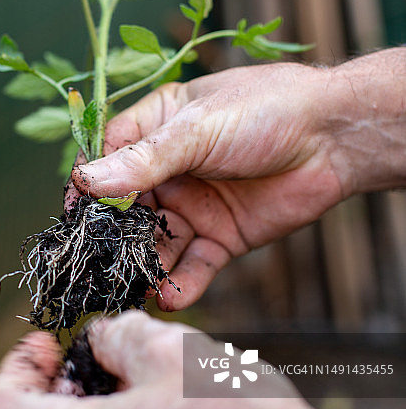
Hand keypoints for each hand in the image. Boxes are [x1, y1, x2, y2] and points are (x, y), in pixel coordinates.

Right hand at [72, 49, 405, 309]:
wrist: (334, 137)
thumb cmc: (265, 110)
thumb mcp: (198, 129)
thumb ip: (144, 160)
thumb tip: (85, 179)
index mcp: (158, 127)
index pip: (109, 157)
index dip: (90, 184)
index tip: (74, 211)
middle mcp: (170, 169)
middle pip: (127, 208)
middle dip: (111, 236)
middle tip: (95, 264)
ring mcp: (195, 205)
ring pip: (157, 242)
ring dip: (143, 267)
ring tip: (128, 289)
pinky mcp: (222, 236)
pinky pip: (193, 265)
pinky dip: (181, 284)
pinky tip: (169, 298)